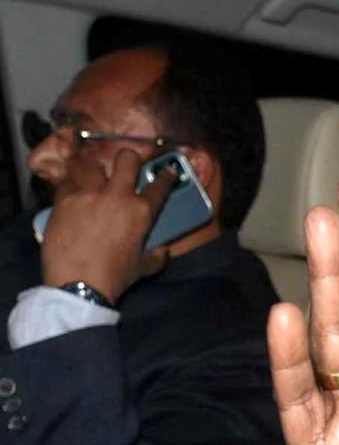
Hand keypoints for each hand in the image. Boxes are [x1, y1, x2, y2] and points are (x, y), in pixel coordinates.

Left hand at [42, 149, 175, 301]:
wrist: (78, 285)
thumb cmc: (114, 278)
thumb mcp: (144, 267)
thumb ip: (157, 255)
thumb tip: (163, 250)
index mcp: (141, 211)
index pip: (160, 184)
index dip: (166, 175)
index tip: (168, 170)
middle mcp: (117, 196)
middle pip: (127, 159)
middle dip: (130, 159)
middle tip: (127, 166)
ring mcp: (89, 195)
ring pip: (92, 164)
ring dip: (95, 169)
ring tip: (94, 176)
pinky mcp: (64, 200)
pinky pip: (67, 180)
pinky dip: (71, 183)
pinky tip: (72, 190)